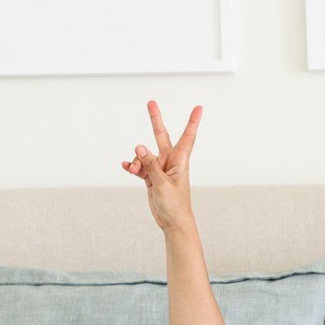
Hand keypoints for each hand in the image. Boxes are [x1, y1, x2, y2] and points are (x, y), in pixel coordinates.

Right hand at [121, 100, 202, 231]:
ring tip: (135, 170)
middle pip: (161, 136)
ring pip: (144, 155)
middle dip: (155, 120)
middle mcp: (170, 161)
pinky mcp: (151, 178)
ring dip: (137, 161)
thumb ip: (150, 164)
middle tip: (151, 102)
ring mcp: (160, 169)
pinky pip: (140, 167)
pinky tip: (126, 167)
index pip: (187, 136)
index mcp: (180, 161)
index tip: (199, 108)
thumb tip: (139, 146)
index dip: (193, 122)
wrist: (173, 222)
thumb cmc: (175, 205)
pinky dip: (132, 167)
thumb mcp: (161, 183)